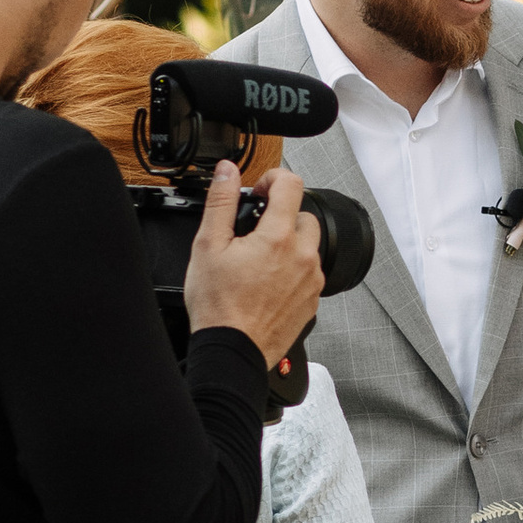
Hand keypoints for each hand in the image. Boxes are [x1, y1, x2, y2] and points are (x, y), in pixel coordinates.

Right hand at [185, 160, 325, 369]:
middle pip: (303, 214)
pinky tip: (267, 281)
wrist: (233, 350)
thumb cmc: (219, 306)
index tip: (259, 190)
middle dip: (280, 216)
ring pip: (308, 245)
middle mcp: (303, 256)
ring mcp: (312, 279)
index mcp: (279, 238)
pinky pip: (309, 271)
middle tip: (254, 231)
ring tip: (258, 260)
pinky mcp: (313, 299)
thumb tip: (227, 172)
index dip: (272, 178)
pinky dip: (293, 269)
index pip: (291, 184)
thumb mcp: (208, 246)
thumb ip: (221, 202)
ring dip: (288, 243)